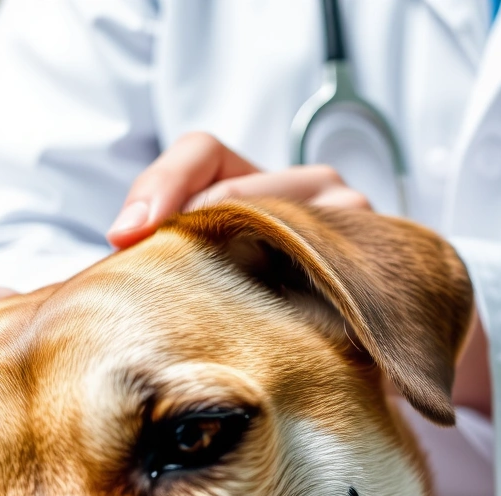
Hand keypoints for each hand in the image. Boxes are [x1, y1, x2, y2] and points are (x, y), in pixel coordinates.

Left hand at [106, 132, 491, 416]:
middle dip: (188, 239)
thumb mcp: (237, 278)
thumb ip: (177, 269)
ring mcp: (354, 221)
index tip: (125, 234)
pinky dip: (299, 306)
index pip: (202, 150)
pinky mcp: (382, 266)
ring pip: (285, 229)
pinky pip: (332, 278)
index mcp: (265, 177)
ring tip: (214, 317)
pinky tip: (280, 336)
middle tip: (153, 286)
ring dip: (244, 274)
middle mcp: (316, 187)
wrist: (399, 341)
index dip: (159, 184)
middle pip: (237, 192)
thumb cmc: (296, 309)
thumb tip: (102, 282)